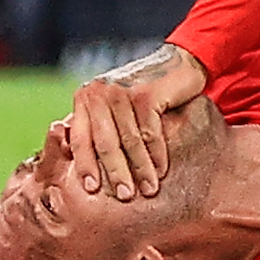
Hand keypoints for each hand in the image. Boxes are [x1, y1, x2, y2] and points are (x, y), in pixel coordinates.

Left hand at [69, 41, 207, 198]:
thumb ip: (100, 127)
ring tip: (148, 190)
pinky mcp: (146, 93)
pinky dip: (157, 155)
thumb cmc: (144, 93)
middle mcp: (100, 92)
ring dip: (140, 169)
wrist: (179, 63)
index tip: (92, 189)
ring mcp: (122, 91)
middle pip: (105, 143)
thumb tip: (85, 168)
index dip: (86, 165)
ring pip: (129, 141)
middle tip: (124, 197)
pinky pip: (150, 133)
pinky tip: (162, 171)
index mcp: (86, 97)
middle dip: (116, 173)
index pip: (81, 138)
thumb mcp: (115, 106)